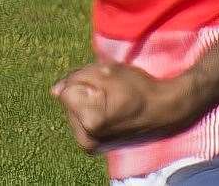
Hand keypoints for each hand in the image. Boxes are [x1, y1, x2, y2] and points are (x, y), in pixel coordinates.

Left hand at [51, 62, 203, 153]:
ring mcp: (89, 146)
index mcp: (90, 119)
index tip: (106, 83)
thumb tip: (55, 90)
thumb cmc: (139, 89)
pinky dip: (90, 113)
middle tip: (110, 91)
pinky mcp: (93, 148)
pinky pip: (81, 123)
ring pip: (74, 113)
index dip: (84, 80)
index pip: (67, 91)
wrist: (163, 110)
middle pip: (68, 103)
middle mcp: (86, 138)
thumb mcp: (110, 72)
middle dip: (84, 92)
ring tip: (111, 101)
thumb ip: (79, 77)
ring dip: (86, 103)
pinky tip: (108, 111)